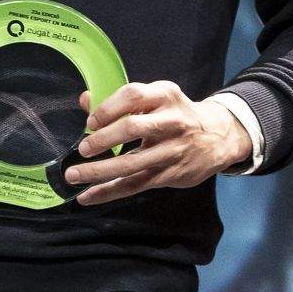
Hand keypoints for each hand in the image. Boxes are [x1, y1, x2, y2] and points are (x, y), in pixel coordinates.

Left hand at [62, 81, 252, 206]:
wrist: (218, 137)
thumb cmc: (177, 115)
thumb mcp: (157, 99)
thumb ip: (122, 100)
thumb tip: (85, 100)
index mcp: (165, 95)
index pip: (133, 95)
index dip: (108, 108)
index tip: (91, 121)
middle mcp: (172, 121)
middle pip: (133, 128)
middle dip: (104, 139)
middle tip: (84, 148)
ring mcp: (172, 150)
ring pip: (131, 163)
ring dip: (99, 171)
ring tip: (74, 175)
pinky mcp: (170, 174)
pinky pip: (134, 185)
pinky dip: (108, 192)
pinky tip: (87, 196)